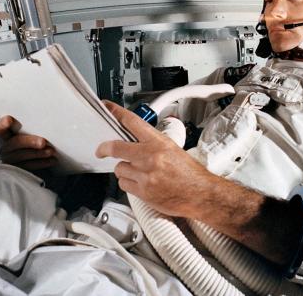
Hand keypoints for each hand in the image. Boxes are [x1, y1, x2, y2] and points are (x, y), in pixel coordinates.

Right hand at [0, 115, 56, 169]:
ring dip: (38, 153)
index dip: (2, 124)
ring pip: (22, 156)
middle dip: (29, 142)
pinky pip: (30, 167)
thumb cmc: (36, 141)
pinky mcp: (20, 171)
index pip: (0, 129)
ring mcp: (11, 160)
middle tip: (43, 142)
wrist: (39, 160)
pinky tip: (52, 160)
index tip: (9, 119)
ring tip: (50, 151)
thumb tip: (47, 123)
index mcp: (7, 135)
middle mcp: (7, 148)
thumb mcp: (32, 133)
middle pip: (14, 143)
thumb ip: (34, 129)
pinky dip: (42, 163)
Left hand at [95, 100, 214, 217]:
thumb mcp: (173, 149)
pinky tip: (139, 183)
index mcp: (158, 142)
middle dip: (105, 148)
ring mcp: (145, 175)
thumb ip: (153, 144)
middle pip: (115, 147)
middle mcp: (150, 157)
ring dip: (125, 170)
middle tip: (102, 150)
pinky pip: (124, 185)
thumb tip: (136, 140)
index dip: (116, 113)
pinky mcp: (143, 192)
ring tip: (138, 172)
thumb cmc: (190, 173)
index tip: (107, 108)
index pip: (132, 122)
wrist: (200, 194)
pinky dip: (128, 184)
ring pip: (119, 169)